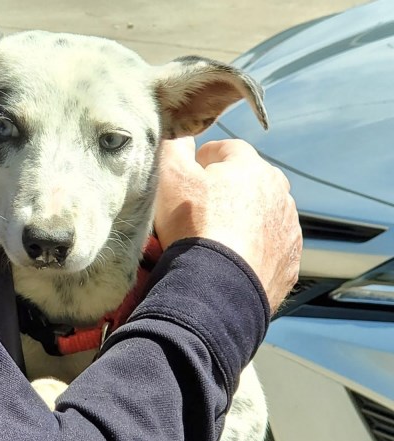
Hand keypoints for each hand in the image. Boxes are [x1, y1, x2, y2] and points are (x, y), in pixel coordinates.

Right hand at [154, 137, 301, 311]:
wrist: (217, 286)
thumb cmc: (193, 227)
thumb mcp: (170, 176)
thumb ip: (174, 147)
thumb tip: (180, 137)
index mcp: (252, 167)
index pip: (226, 149)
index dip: (201, 161)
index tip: (186, 180)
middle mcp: (279, 193)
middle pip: (248, 182)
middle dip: (226, 191)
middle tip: (198, 212)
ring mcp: (288, 228)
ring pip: (261, 214)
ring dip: (242, 221)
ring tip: (214, 239)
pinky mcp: (289, 261)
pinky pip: (269, 247)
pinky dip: (252, 249)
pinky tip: (230, 259)